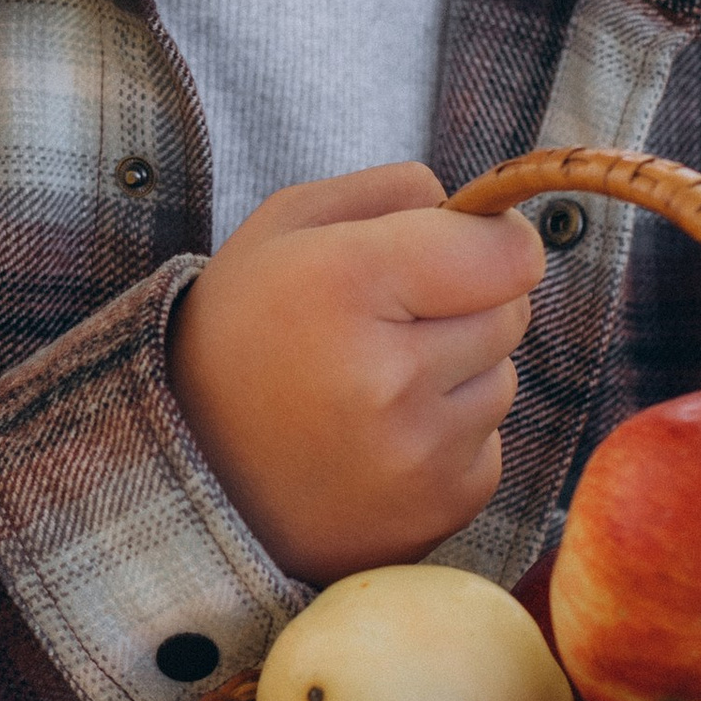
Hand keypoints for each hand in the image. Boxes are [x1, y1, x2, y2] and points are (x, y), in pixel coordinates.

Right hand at [170, 163, 545, 583]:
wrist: (190, 476)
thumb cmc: (240, 336)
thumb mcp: (282, 231)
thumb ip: (388, 192)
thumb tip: (479, 208)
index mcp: (350, 282)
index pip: (509, 253)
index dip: (494, 241)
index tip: (462, 251)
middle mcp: (391, 373)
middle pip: (510, 312)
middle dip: (467, 307)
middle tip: (388, 325)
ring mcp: (419, 451)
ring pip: (502, 380)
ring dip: (457, 376)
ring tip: (374, 388)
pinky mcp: (441, 508)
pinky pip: (489, 446)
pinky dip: (447, 439)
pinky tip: (378, 441)